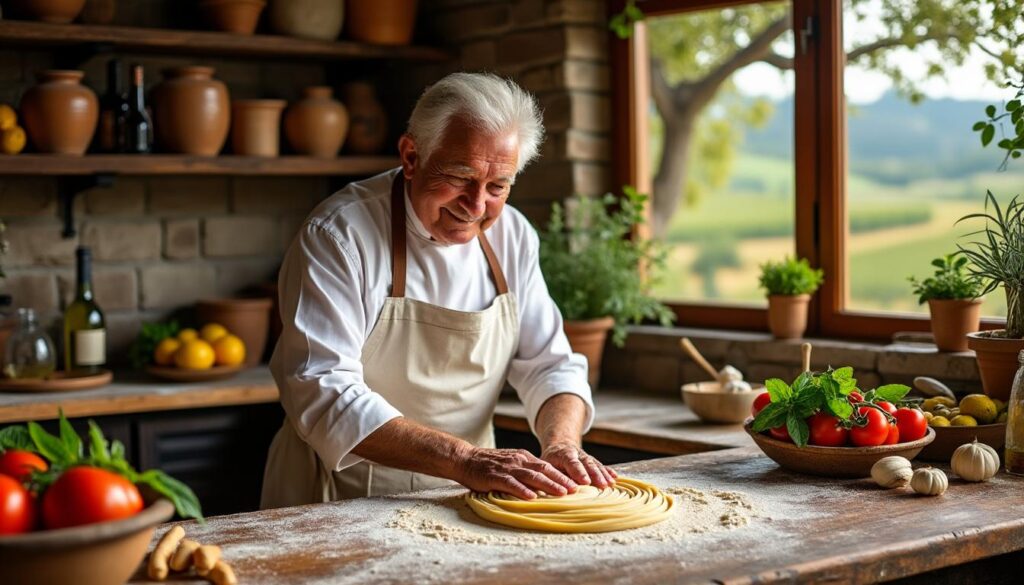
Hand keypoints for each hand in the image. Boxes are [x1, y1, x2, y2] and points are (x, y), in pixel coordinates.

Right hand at [454, 447, 577, 499]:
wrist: (465, 459)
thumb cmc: (488, 464)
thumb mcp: (511, 462)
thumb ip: (525, 470)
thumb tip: (542, 483)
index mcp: (523, 457)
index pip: (546, 466)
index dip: (562, 475)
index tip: (575, 484)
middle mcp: (518, 461)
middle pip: (543, 470)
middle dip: (560, 480)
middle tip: (575, 490)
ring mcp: (507, 468)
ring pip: (531, 476)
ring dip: (548, 485)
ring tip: (561, 493)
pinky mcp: (495, 477)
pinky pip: (511, 484)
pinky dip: (522, 490)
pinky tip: (531, 497)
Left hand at [541, 442, 617, 488]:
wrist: (559, 446)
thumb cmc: (550, 460)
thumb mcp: (545, 465)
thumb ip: (551, 476)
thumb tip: (556, 490)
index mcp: (563, 454)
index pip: (572, 463)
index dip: (579, 472)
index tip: (585, 482)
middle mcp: (577, 454)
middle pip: (587, 463)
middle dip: (595, 474)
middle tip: (602, 485)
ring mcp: (585, 456)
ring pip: (595, 464)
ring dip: (603, 474)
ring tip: (610, 484)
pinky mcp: (591, 461)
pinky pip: (601, 465)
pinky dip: (608, 471)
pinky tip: (615, 477)